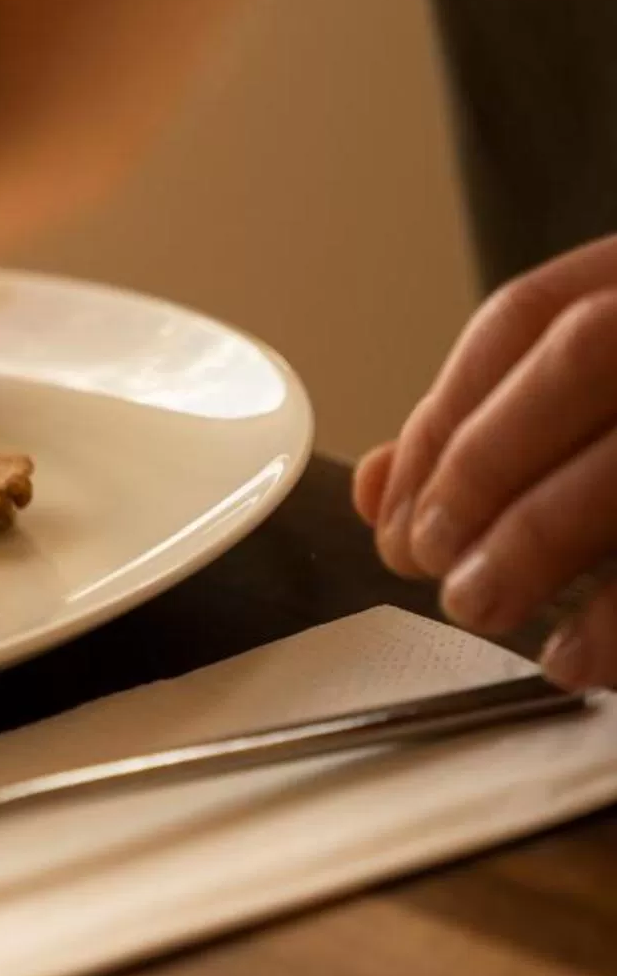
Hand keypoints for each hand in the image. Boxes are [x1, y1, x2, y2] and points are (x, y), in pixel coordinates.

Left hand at [354, 233, 616, 687]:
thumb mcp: (602, 400)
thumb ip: (501, 430)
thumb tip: (380, 489)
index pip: (534, 317)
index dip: (447, 417)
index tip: (395, 512)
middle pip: (588, 356)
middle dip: (485, 466)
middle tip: (431, 567)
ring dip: (545, 536)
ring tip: (483, 613)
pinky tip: (583, 658)